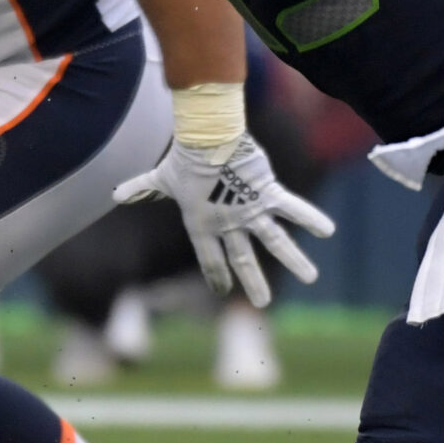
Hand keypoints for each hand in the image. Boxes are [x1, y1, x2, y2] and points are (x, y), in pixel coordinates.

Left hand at [114, 134, 334, 308]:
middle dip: (252, 283)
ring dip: (293, 260)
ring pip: (274, 241)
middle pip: (242, 258)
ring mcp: (249, 211)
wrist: (204, 138)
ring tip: (312, 277)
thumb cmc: (183, 158)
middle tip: (263, 304)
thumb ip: (141, 189)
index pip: (210, 258)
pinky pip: (292, 208)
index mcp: (202, 224)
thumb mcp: (161, 178)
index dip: (215, 275)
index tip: (222, 291)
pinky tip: (328, 230)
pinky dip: (309, 218)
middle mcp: (228, 224)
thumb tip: (115, 194)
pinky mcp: (266, 194)